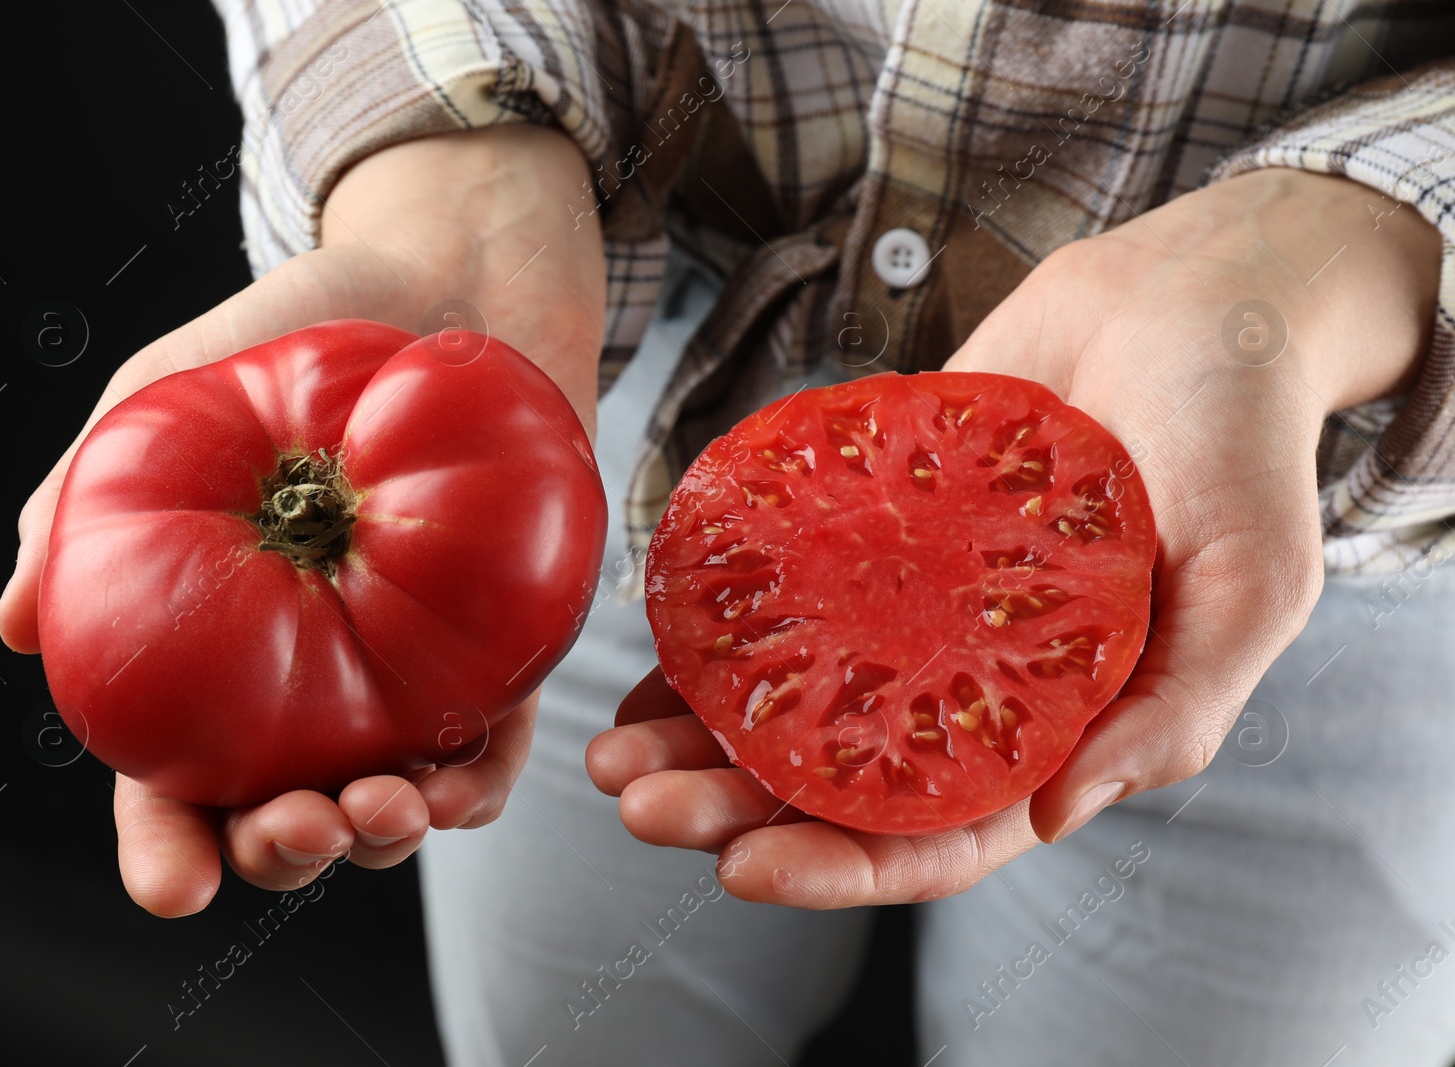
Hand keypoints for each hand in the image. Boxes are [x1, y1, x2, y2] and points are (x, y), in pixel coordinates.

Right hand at [0, 124, 605, 915]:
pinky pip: (494, 748)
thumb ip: (87, 496)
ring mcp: (410, 670)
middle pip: (285, 815)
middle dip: (283, 857)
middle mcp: (310, 676)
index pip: (175, 776)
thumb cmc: (300, 324)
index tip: (174, 887)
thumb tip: (12, 625)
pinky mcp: (505, 644)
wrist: (453, 267)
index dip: (167, 847)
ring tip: (379, 810)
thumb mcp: (168, 390)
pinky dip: (478, 787)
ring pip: (390, 805)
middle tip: (292, 830)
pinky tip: (457, 789)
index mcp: (214, 645)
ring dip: (381, 840)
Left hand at [588, 168, 1441, 907]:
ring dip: (700, 732)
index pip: (938, 834)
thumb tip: (1052, 820)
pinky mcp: (877, 527)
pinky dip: (718, 625)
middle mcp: (970, 680)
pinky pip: (787, 589)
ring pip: (793, 693)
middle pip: (835, 777)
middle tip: (637, 801)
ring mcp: (915, 604)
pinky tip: (656, 644)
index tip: (740, 869)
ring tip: (610, 746)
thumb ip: (1170, 714)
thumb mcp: (1250, 587)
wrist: (1191, 301)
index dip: (840, 865)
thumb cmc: (1241, 443)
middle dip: (731, 804)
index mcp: (1056, 727)